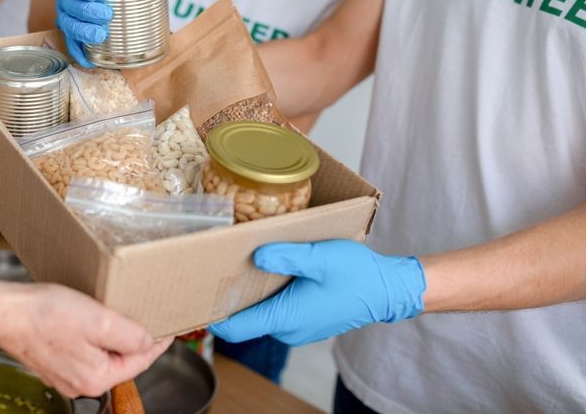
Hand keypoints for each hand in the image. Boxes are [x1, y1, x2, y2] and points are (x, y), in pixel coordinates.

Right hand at [0, 278, 171, 397]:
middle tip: (148, 318)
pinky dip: (92, 336)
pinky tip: (89, 318)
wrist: (5, 312)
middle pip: (121, 360)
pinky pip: (82, 350)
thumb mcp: (100, 321)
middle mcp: (81, 382)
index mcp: (97, 377)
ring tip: (121, 314)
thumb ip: (130, 335)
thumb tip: (149, 342)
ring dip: (113, 336)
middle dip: (135, 340)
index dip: (158, 342)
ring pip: (101, 354)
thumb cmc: (47, 315)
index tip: (170, 329)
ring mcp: (64, 373)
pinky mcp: (51, 360)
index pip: (140, 362)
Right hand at [56, 0, 172, 67]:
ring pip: (69, 25)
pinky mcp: (71, 32)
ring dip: (83, 32)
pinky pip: (72, 45)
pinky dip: (80, 53)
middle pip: (70, 5)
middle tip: (106, 14)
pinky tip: (91, 60)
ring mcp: (67, 15)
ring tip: (100, 35)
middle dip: (86, 11)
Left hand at [210, 240, 425, 345]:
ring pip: (260, 312)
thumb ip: (287, 256)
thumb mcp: (320, 257)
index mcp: (285, 317)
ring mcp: (297, 328)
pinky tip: (271, 269)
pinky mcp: (305, 320)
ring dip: (251, 291)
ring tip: (245, 261)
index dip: (212, 313)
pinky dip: (268, 292)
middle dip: (230, 294)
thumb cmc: (357, 274)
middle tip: (219, 264)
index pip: (234, 328)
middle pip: (244, 317)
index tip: (196, 292)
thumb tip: (256, 256)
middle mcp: (287, 329)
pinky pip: (276, 309)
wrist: (389, 290)